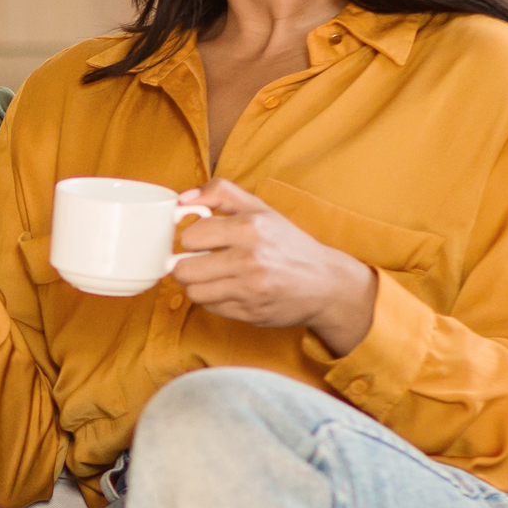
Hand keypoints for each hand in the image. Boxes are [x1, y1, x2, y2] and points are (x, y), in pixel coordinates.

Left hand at [169, 178, 377, 356]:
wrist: (325, 283)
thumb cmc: (287, 243)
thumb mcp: (259, 208)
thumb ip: (220, 193)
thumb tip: (182, 199)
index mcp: (250, 227)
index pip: (190, 236)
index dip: (190, 238)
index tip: (198, 239)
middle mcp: (249, 259)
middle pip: (183, 269)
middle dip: (186, 264)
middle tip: (199, 260)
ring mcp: (250, 290)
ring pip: (193, 292)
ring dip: (199, 284)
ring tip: (214, 276)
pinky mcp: (251, 313)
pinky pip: (211, 308)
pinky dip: (215, 300)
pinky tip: (231, 289)